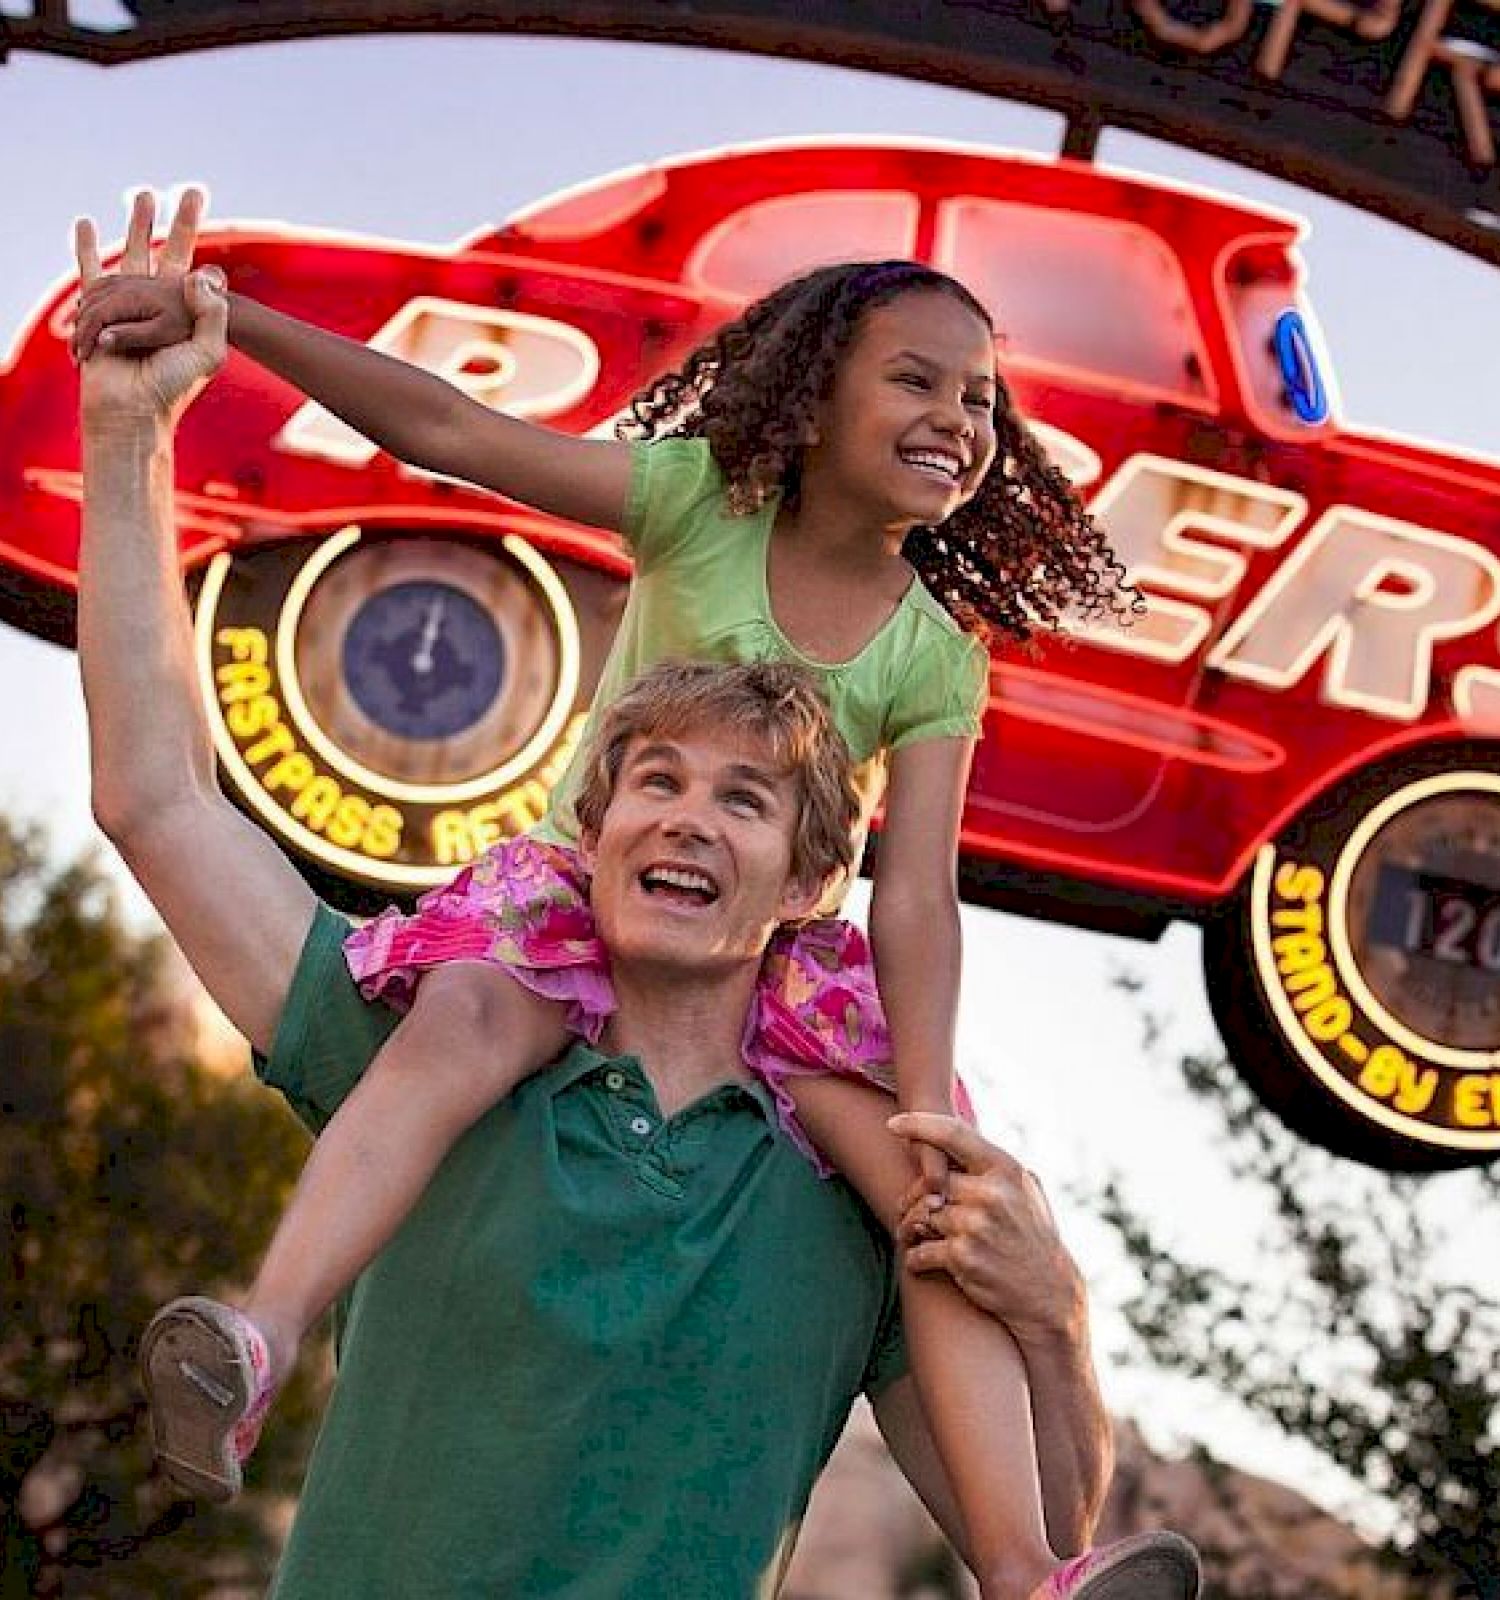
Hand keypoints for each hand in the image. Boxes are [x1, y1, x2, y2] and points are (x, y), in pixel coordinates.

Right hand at [74, 189, 223, 427]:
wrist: (132, 408)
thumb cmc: (170, 388)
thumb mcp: (206, 354)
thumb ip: (213, 316)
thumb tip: (204, 273)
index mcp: (184, 313)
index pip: (196, 269)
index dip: (203, 244)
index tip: (210, 216)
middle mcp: (157, 305)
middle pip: (165, 251)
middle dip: (176, 221)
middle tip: (190, 191)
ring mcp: (127, 307)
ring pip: (129, 256)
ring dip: (135, 224)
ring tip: (142, 193)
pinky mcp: (98, 311)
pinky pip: (89, 273)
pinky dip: (85, 247)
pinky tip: (84, 224)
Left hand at [887, 1111, 1083, 1345]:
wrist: (1049, 1295)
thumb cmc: (1033, 1238)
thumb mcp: (1027, 1191)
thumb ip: (993, 1166)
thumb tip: (956, 1139)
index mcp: (1006, 1170)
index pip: (953, 1134)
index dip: (919, 1125)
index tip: (893, 1124)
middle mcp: (990, 1194)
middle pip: (929, 1183)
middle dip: (914, 1197)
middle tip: (907, 1209)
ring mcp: (976, 1226)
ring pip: (922, 1216)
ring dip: (912, 1229)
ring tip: (912, 1235)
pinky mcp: (963, 1258)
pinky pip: (920, 1250)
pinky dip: (915, 1257)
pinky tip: (920, 1260)